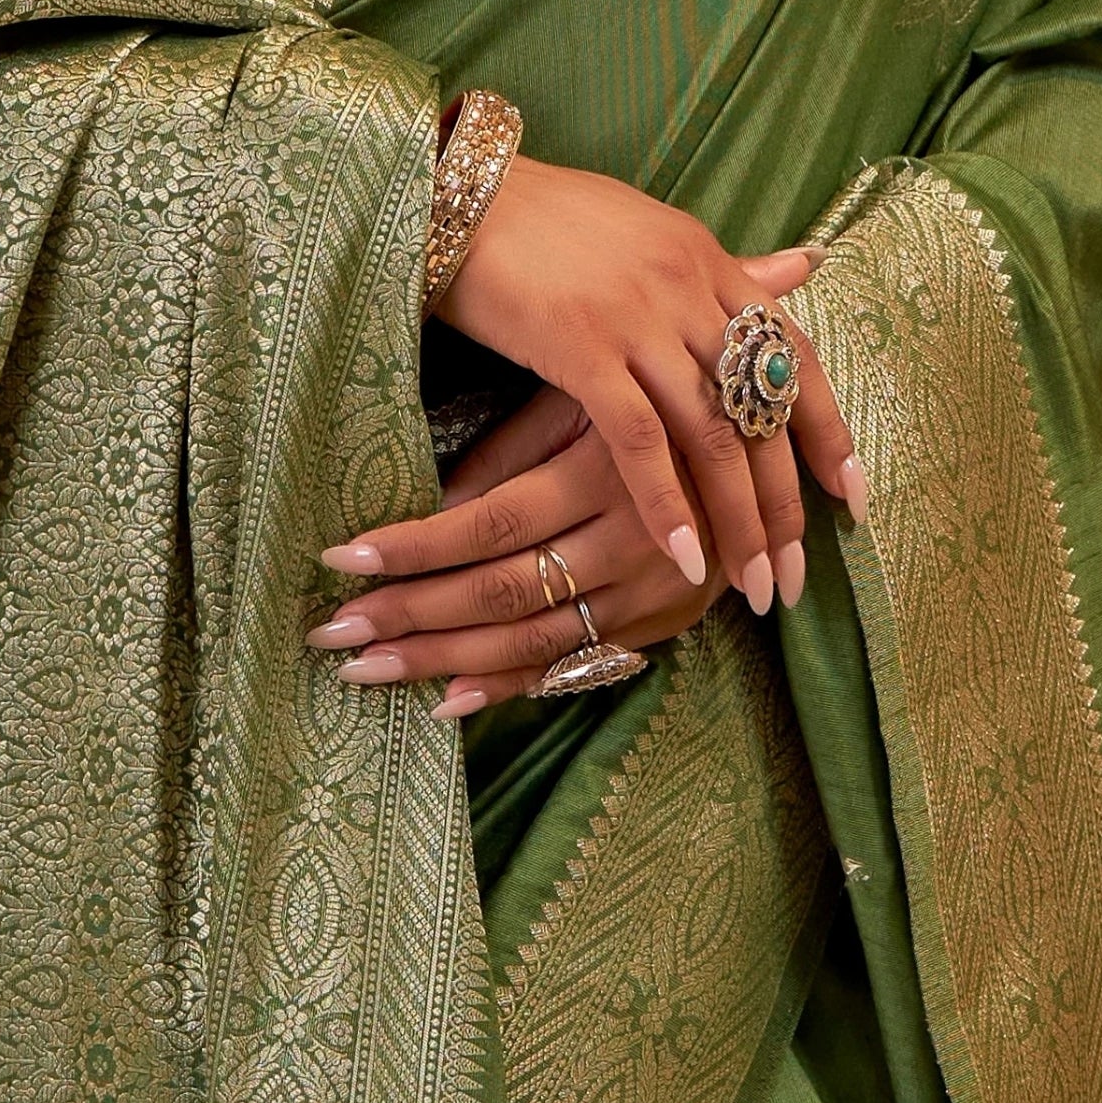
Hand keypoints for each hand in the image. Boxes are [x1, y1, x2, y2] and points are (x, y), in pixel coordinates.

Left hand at [310, 383, 718, 711]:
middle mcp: (633, 541)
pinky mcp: (662, 625)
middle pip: (501, 591)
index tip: (339, 561)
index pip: (490, 523)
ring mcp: (651, 593)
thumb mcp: (585, 400)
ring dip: (440, 662)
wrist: (770, 443)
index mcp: (608, 470)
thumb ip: (510, 453)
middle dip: (408, 616)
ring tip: (363, 668)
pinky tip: (445, 702)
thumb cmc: (654, 401)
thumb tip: (429, 507)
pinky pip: (574, 666)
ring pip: (530, 639)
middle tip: (330, 635)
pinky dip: (507, 688)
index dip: (413, 546)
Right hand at [424, 153, 864, 619]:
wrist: (463, 193)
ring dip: (738, 521)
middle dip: (785, 503)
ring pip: (712, 434)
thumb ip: (725, 268)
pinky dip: (666, 504)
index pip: (796, 354)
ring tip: (752, 586)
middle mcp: (687, 286)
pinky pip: (638, 439)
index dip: (828, 430)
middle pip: (762, 410)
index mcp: (708, 260)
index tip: (851, 497)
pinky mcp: (582, 345)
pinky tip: (683, 556)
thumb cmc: (549, 218)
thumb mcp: (652, 233)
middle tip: (794, 575)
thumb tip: (806, 264)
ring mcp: (638, 315)